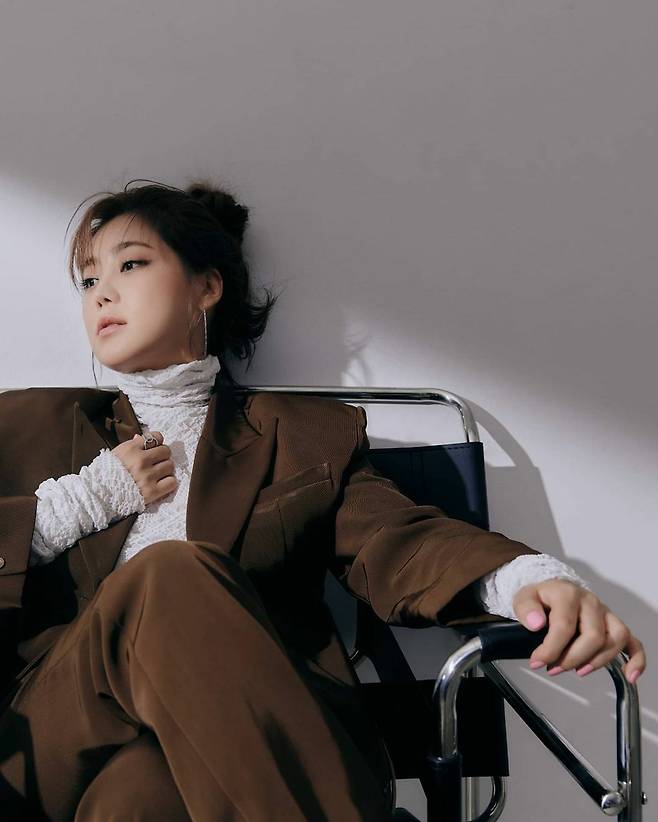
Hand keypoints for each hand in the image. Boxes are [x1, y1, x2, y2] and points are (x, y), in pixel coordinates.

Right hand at [112, 431, 177, 505]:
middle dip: (162, 456)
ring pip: (170, 466)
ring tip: (156, 474)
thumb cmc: (108, 473)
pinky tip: (160, 484)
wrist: (100, 495)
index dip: (157, 443)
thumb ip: (131, 445)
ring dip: (165, 470)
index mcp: (130, 449)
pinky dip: (168, 482)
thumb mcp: (117, 454)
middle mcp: (140, 461)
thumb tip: (140, 437)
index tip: (154, 448)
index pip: (157, 437)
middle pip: (166, 451)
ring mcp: (147, 476)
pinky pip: (172, 482)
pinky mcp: (152, 491)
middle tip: (155, 463)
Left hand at [512, 578, 645, 684]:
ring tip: (578, 671)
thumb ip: (526, 609)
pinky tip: (630, 676)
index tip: (537, 662)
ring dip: (598, 661)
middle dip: (572, 658)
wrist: (551, 591)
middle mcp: (591, 602)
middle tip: (553, 668)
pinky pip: (633, 642)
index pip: (565, 625)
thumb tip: (536, 623)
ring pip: (615, 639)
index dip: (551, 648)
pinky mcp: (614, 625)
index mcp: (568, 594)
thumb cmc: (540, 598)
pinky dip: (636, 660)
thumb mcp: (524, 598)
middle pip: (593, 636)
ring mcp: (605, 614)